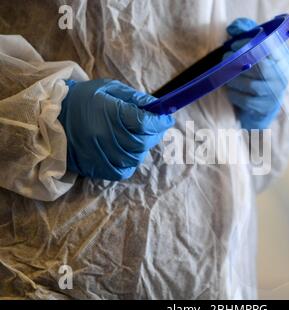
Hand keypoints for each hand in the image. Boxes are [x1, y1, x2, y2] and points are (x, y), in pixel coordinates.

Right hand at [58, 79, 173, 179]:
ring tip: (136, 136)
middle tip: (154, 127)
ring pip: (136, 157)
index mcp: (110, 113)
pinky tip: (125, 150)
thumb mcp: (109, 89)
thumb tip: (159, 107)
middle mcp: (105, 136)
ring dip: (142, 147)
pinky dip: (130, 162)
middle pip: (143, 141)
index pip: (145, 122)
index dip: (160, 121)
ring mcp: (100, 154)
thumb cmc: (84, 99)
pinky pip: (124, 170)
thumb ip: (136, 98)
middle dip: (154, 133)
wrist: (50, 118)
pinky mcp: (96, 168)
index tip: (166, 117)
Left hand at [224, 18, 288, 129]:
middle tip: (225, 57)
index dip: (249, 44)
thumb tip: (233, 28)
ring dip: (233, 79)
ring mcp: (274, 93)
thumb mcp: (255, 49)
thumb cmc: (256, 71)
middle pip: (260, 67)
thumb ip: (246, 32)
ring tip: (224, 74)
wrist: (262, 106)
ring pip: (251, 85)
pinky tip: (229, 89)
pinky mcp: (265, 108)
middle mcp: (282, 75)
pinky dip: (234, 94)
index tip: (233, 44)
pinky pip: (246, 100)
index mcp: (282, 58)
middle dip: (238, 61)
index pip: (269, 47)